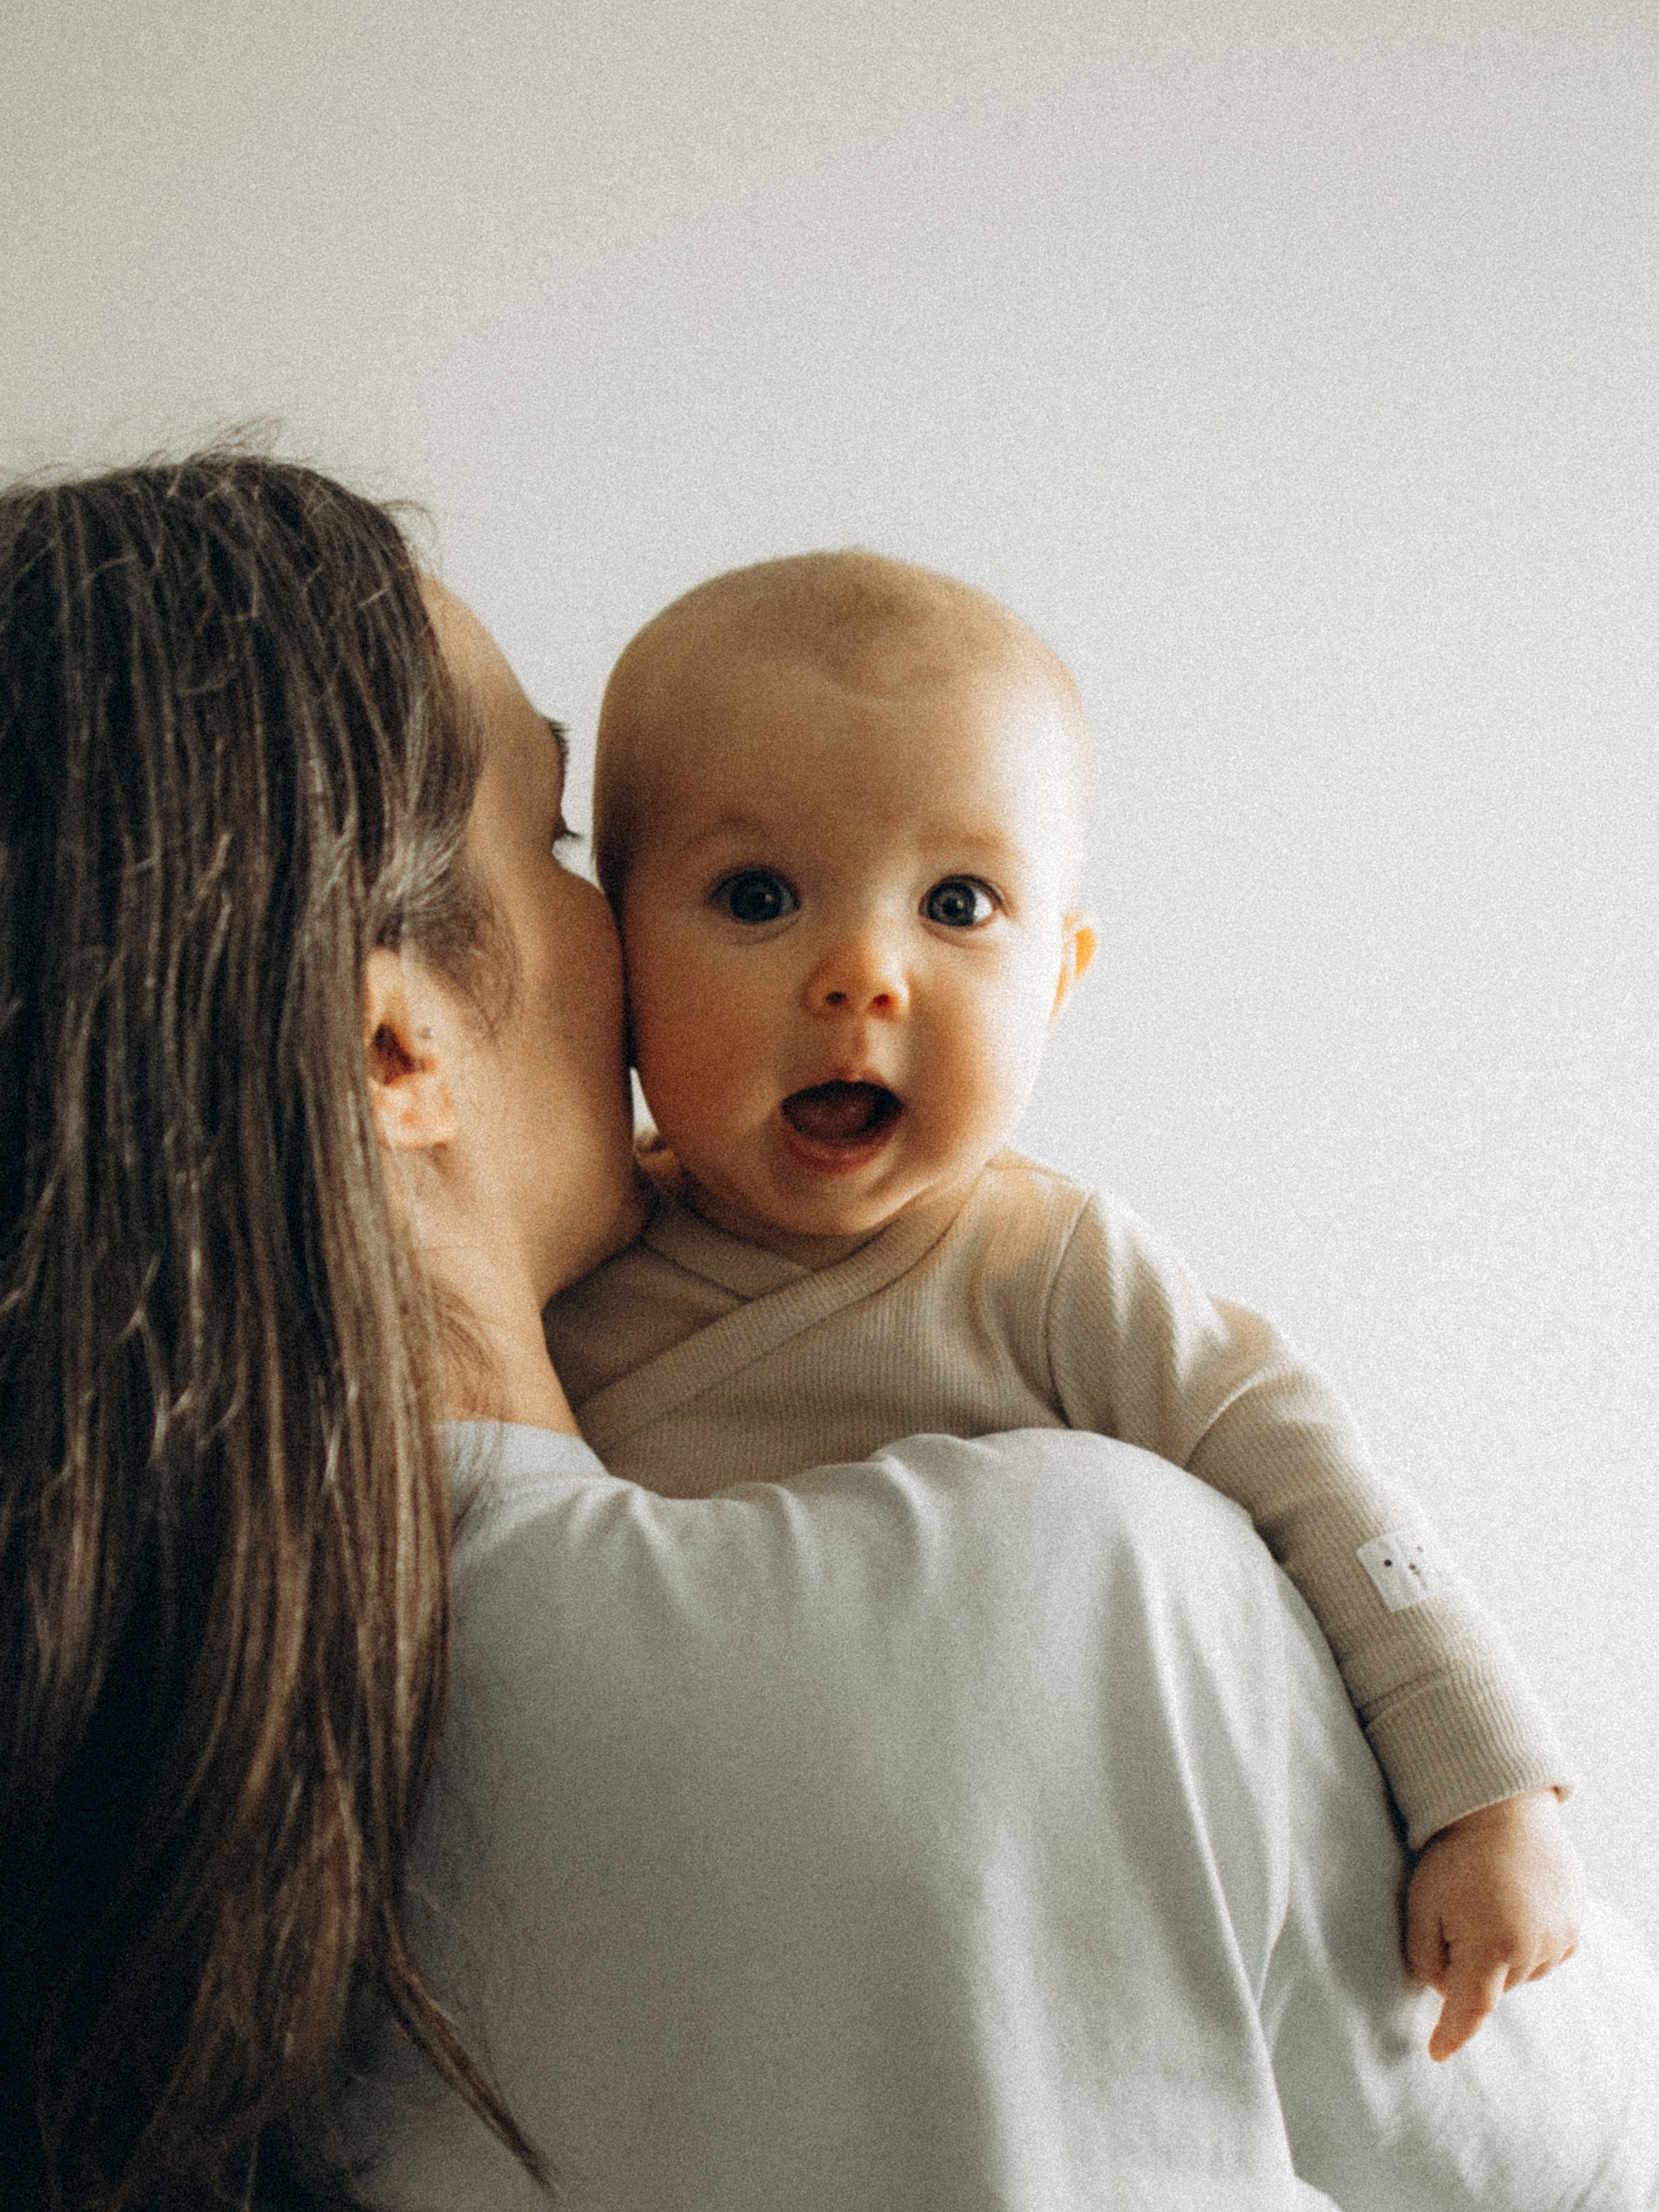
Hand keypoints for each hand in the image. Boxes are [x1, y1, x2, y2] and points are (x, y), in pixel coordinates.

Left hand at [1405, 1787, 1583, 2060]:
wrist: (1503, 1808)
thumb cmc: (1454, 1855)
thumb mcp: (1422, 1904)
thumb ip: (1425, 1957)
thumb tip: (1442, 1991)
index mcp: (1491, 1947)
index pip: (1470, 2008)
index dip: (1453, 2034)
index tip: (1437, 2054)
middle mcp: (1533, 1950)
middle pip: (1494, 1986)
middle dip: (1472, 1968)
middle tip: (1456, 1918)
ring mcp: (1560, 1939)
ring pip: (1521, 1973)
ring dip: (1501, 1955)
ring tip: (1487, 1904)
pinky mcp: (1575, 1925)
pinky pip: (1545, 1953)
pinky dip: (1526, 1942)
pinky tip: (1512, 1906)